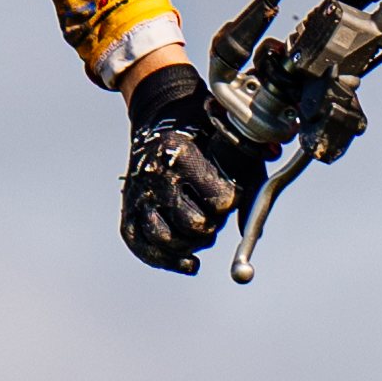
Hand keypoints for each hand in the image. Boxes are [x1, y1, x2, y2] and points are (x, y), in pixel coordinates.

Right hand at [120, 66, 245, 273]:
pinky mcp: (128, 210)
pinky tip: (189, 263)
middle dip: (211, 227)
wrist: (164, 117)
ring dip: (190, 245)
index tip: (229, 196)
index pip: (218, 200)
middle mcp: (157, 177)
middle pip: (193, 224)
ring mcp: (139, 195)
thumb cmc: (209, 138)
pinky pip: (142, 246)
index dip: (229, 203)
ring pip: (165, 239)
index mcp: (184, 156)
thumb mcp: (234, 152)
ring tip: (201, 235)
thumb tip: (254, 233)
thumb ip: (249, 189)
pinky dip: (166, 260)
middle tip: (213, 218)